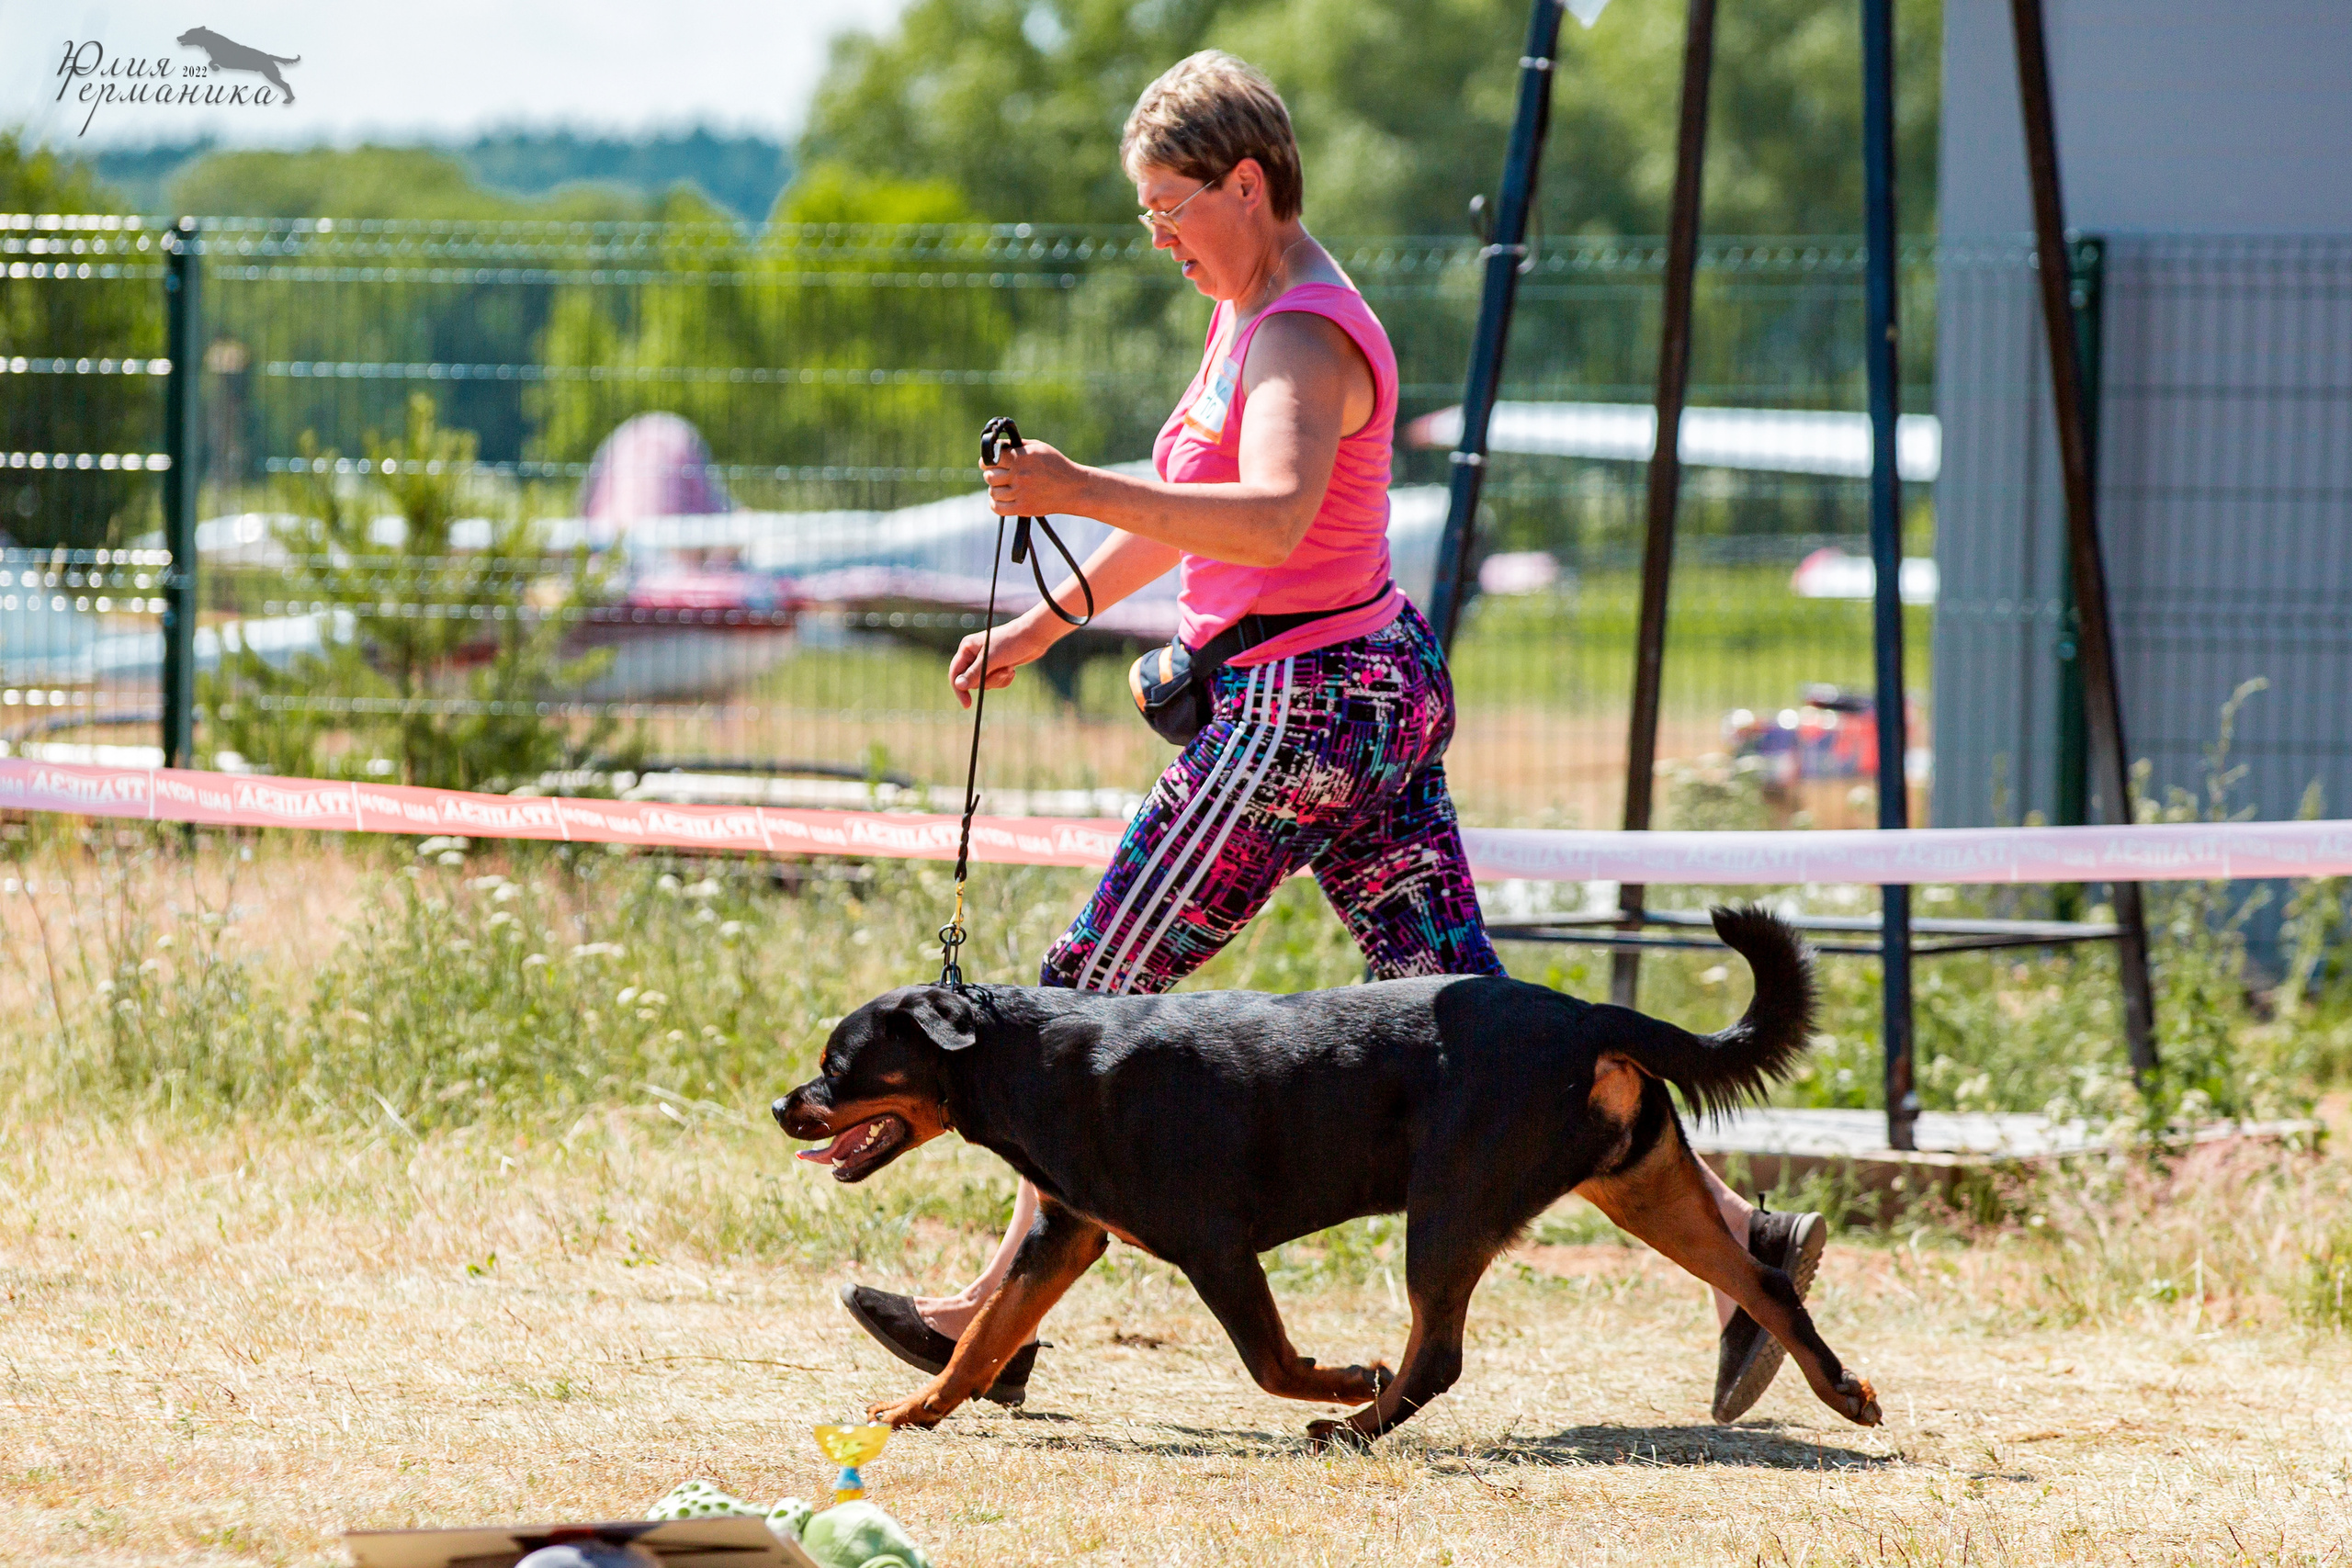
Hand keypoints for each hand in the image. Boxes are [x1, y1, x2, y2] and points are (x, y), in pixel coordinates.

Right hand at [947, 612, 1061, 708]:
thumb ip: (974, 673)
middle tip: (1001, 672)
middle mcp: (973, 655)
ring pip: (984, 683)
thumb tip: (958, 685)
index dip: (959, 689)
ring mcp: (985, 662)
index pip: (955, 673)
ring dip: (998, 679)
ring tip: (1008, 668)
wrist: (1033, 637)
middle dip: (988, 681)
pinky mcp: (997, 667)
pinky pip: (995, 682)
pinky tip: (1012, 669)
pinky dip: (1004, 679)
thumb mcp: (991, 659)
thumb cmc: (1011, 643)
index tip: (967, 704)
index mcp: (967, 648)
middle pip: (971, 681)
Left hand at [978, 437, 1084, 516]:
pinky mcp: (1024, 508)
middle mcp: (1019, 475)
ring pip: (993, 492)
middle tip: (1000, 474)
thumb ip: (1017, 445)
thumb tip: (997, 445)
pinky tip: (1001, 499)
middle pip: (989, 476)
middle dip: (992, 474)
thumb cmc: (1056, 465)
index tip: (990, 461)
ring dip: (996, 489)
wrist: (1074, 488)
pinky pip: (998, 508)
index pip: (990, 457)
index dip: (987, 459)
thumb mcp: (1039, 447)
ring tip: (1004, 487)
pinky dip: (995, 504)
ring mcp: (1021, 493)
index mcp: (1021, 458)